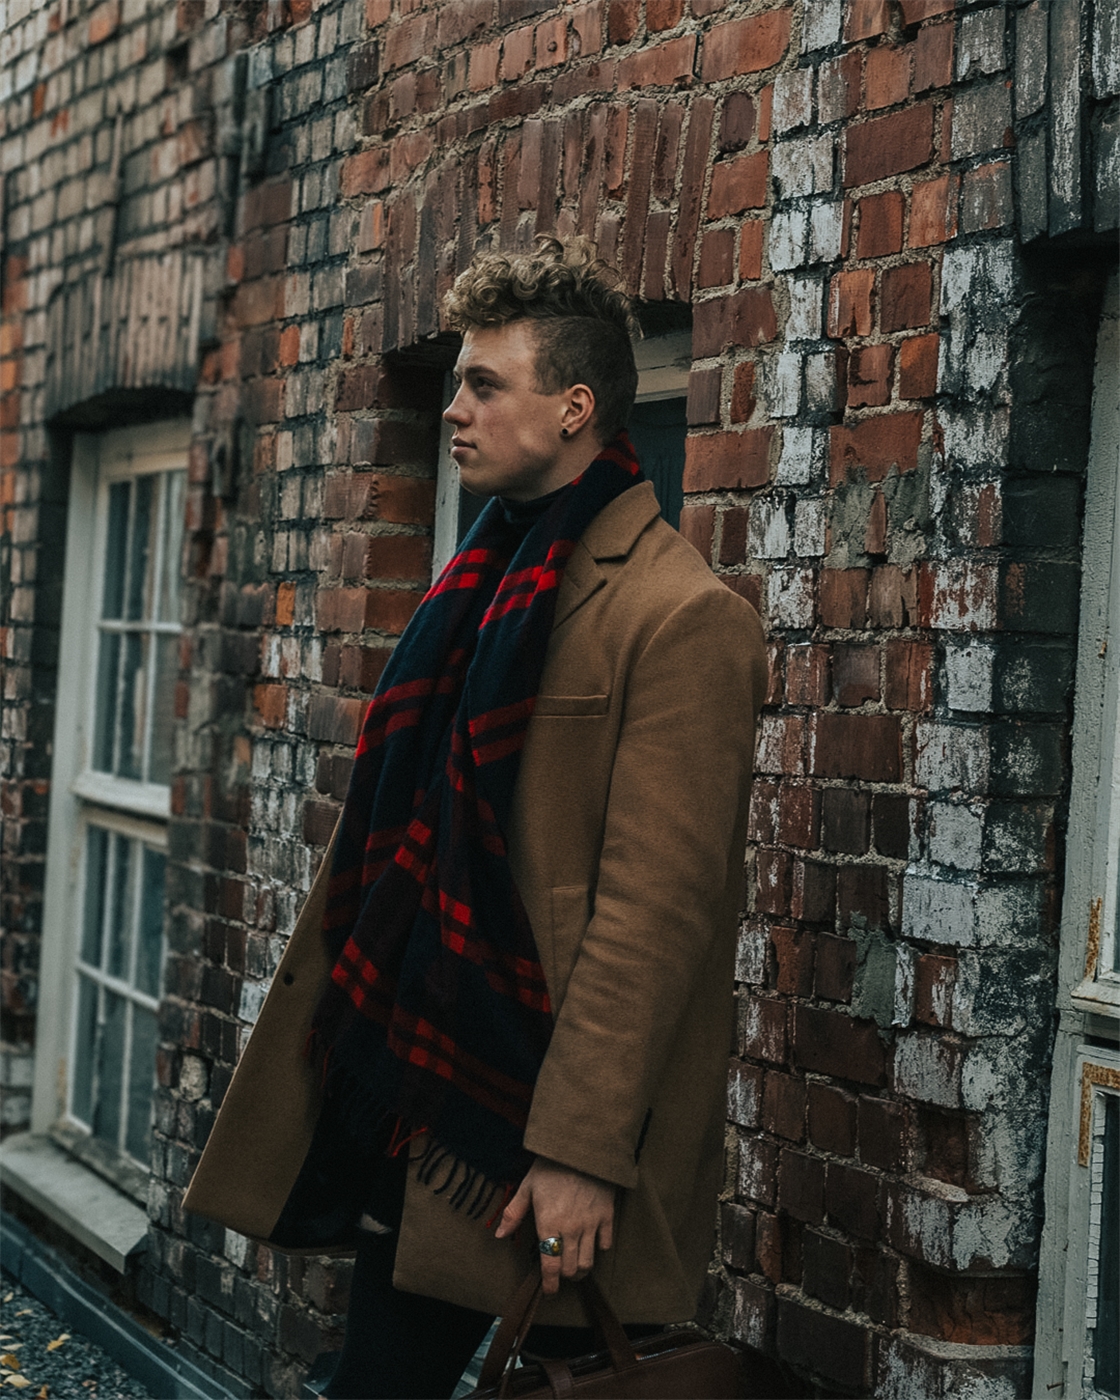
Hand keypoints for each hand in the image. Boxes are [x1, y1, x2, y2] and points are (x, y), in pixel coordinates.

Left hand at [494, 1156, 615, 1294]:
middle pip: (571, 1269)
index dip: (550, 1283)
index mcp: (549, 1224)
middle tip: (561, 1273)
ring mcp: (591, 1224)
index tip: (549, 1289)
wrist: (582, 1147)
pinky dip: (599, 1249)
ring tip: (577, 1266)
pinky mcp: (607, 1216)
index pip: (550, 1265)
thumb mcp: (528, 1186)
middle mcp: (571, 1229)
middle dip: (565, 1276)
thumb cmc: (551, 1166)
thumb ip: (513, 1213)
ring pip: (589, 1262)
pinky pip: (606, 1244)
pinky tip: (592, 1244)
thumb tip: (499, 1236)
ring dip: (582, 1269)